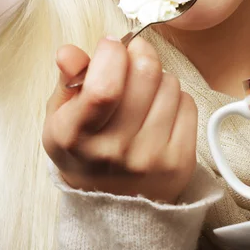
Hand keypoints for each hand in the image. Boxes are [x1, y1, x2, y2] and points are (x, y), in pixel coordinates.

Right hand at [43, 36, 197, 203]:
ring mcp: (152, 157)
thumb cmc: (85, 151)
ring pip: (170, 83)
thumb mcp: (61, 117)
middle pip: (146, 74)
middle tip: (132, 57)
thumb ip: (68, 80)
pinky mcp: (181, 160)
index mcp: (77, 136)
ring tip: (143, 92)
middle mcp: (116, 150)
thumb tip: (69, 51)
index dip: (112, 53)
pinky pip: (188, 102)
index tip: (111, 45)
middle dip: (140, 53)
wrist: (112, 204)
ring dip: (158, 77)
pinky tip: (159, 110)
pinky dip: (175, 98)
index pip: (105, 86)